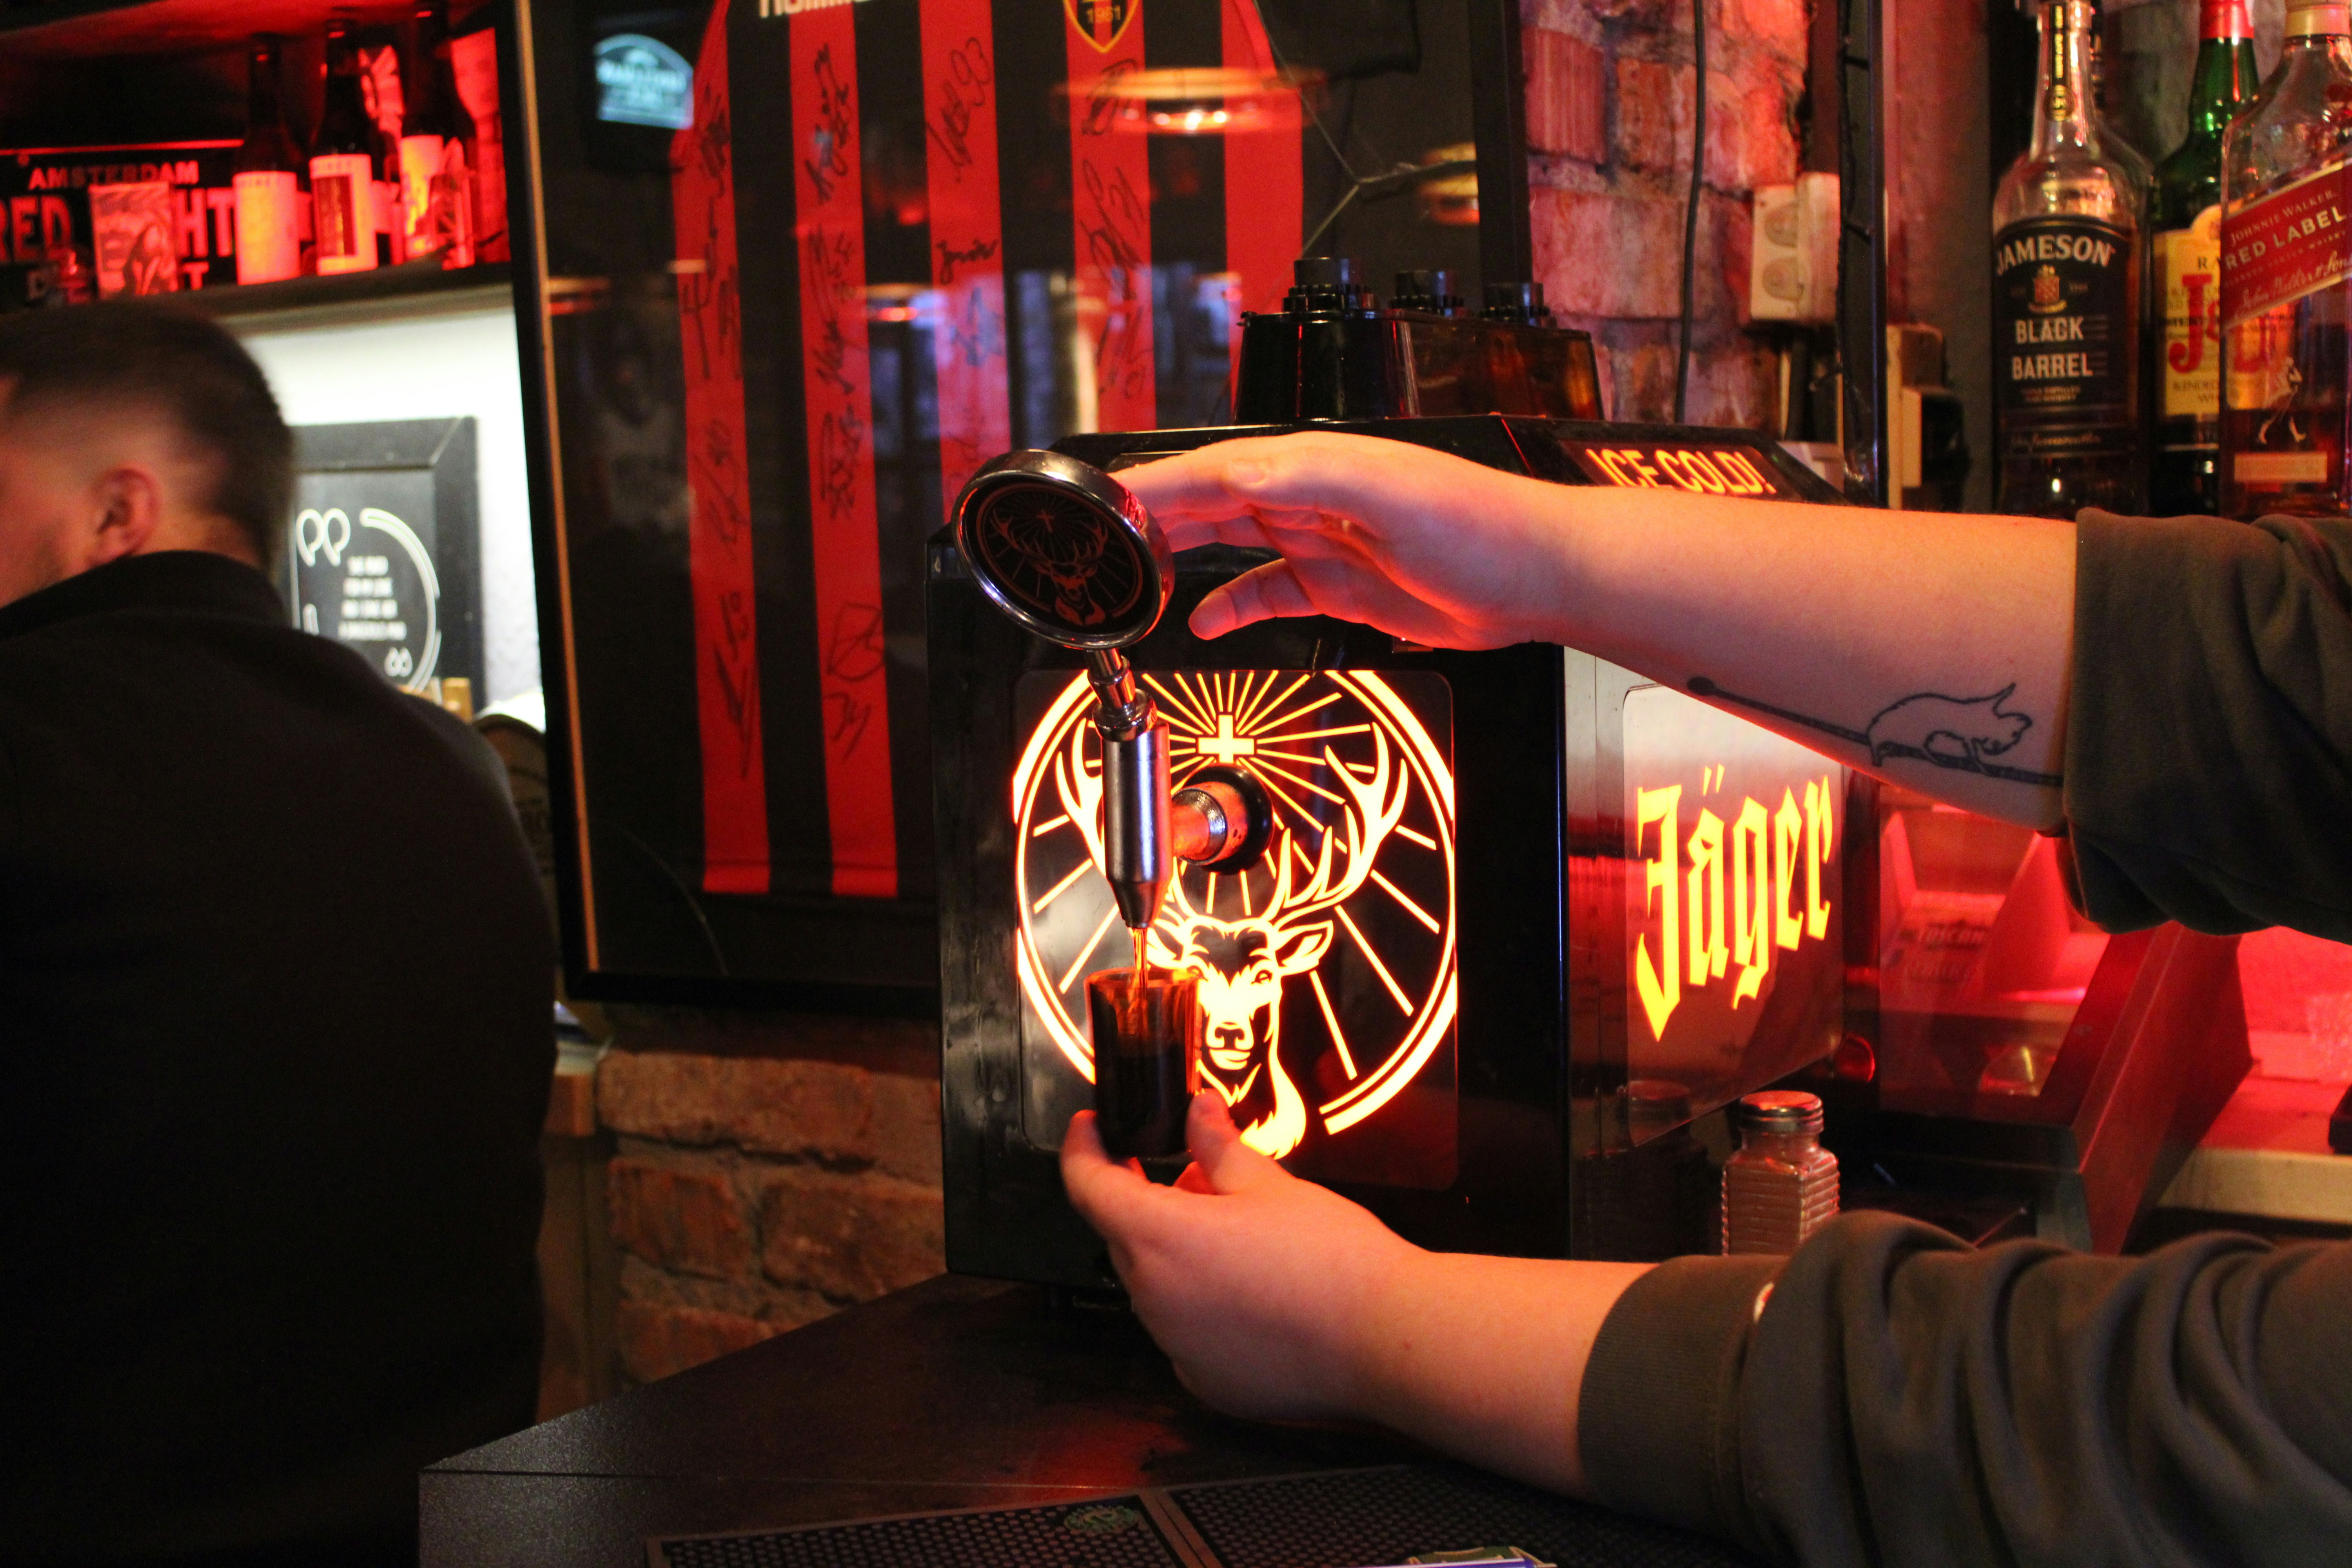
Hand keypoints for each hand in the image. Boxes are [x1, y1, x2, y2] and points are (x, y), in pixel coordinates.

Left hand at [1061, 1092, 1420, 1421]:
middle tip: (1202, 1180)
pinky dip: (1202, 1307)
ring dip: (1179, 1255)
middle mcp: (1154, 1298)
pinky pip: (1184, 1333)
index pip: (1088, 1186)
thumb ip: (1218, 1146)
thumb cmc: (1333, 1262)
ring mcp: (1177, 1347)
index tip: (1089, 1132)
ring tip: (1240, 1236)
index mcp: (1160, 1237)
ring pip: (1155, 1285)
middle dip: (1152, 1202)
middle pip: (1126, 1235)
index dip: (1082, 1150)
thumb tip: (1198, 1113)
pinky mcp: (1206, 1381)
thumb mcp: (1269, 1183)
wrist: (1385, 1337)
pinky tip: (1252, 1292)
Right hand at [1117, 432, 1574, 649]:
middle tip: (1094, 544)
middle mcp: (1307, 498)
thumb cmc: (1478, 524)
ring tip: (1132, 578)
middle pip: (1207, 505)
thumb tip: (1235, 476)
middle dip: (1149, 521)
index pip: (1208, 471)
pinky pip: (1267, 591)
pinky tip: (1204, 622)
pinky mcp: (1339, 584)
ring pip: (1229, 544)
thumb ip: (1307, 478)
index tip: (1099, 505)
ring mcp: (1320, 541)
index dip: (1150, 487)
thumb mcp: (1386, 492)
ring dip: (1181, 558)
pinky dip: (1230, 605)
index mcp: (1309, 468)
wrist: (1535, 574)